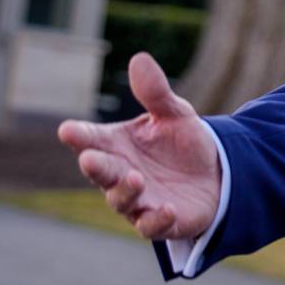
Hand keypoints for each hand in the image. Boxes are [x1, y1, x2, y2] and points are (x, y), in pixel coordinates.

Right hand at [57, 52, 219, 240]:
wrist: (216, 173)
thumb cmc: (183, 142)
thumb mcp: (174, 113)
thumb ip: (155, 92)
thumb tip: (139, 58)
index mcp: (116, 144)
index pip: (90, 139)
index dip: (79, 135)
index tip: (67, 130)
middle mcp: (120, 172)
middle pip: (100, 171)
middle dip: (94, 166)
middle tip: (90, 160)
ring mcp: (137, 199)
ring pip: (121, 200)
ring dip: (125, 191)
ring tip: (136, 178)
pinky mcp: (159, 220)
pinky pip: (150, 226)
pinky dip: (156, 219)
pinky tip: (167, 209)